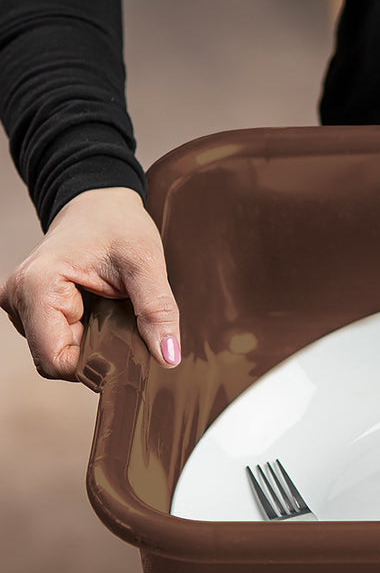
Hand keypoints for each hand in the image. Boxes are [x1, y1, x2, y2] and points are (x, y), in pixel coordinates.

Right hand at [0, 187, 180, 378]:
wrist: (98, 204)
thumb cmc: (118, 224)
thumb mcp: (146, 263)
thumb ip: (157, 310)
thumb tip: (168, 356)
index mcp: (37, 287)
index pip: (56, 360)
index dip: (95, 368)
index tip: (130, 354)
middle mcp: (18, 298)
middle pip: (57, 360)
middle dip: (96, 356)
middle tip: (130, 331)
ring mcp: (21, 304)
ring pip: (58, 352)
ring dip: (92, 345)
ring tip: (115, 316)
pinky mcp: (31, 308)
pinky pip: (60, 339)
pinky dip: (86, 336)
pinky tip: (102, 314)